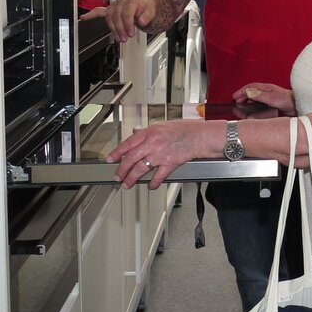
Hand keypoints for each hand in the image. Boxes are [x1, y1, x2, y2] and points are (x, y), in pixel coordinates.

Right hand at [80, 0, 156, 41]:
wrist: (143, 5)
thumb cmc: (146, 8)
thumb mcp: (151, 11)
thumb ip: (147, 16)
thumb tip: (141, 21)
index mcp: (130, 1)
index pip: (126, 13)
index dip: (128, 24)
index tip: (131, 33)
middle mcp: (120, 2)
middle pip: (116, 16)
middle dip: (120, 29)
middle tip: (125, 38)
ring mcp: (113, 6)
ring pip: (109, 17)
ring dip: (113, 29)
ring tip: (119, 38)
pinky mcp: (109, 10)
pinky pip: (98, 11)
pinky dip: (91, 15)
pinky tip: (84, 18)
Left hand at [107, 120, 224, 188]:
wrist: (201, 136)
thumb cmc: (186, 129)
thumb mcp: (163, 125)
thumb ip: (148, 131)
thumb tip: (136, 133)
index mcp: (150, 132)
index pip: (128, 143)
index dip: (117, 152)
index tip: (110, 159)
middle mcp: (153, 144)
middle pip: (131, 159)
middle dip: (121, 170)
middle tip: (117, 176)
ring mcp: (160, 155)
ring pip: (140, 169)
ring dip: (132, 178)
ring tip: (127, 184)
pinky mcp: (170, 164)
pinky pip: (158, 176)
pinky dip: (153, 183)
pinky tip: (150, 186)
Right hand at [231, 82, 295, 116]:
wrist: (297, 105)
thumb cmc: (287, 100)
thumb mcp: (271, 98)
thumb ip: (258, 95)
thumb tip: (247, 93)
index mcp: (265, 88)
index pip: (250, 87)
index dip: (241, 91)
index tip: (234, 96)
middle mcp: (266, 92)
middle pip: (250, 93)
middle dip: (242, 97)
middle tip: (235, 102)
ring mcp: (268, 98)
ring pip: (254, 99)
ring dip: (246, 102)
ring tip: (240, 106)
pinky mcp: (271, 104)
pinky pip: (259, 104)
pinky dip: (252, 106)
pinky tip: (250, 110)